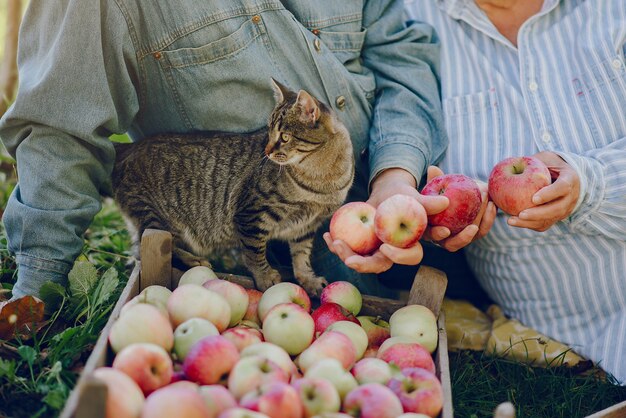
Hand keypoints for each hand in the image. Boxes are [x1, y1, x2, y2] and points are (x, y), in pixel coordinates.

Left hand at [323, 168, 447, 273]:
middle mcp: (392, 254)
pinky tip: (326, 235)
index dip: (400, 256)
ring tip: (335, 242)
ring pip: (360, 260)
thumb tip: (446, 201)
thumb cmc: (405, 195)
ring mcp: (374, 251)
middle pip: (380, 266)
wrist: (388, 192)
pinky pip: (348, 249)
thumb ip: (428, 202)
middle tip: (350, 261)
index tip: (385, 247)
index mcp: (410, 246)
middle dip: (364, 265)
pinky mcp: (361, 246)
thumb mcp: (416, 197)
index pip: (410, 257)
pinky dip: (336, 244)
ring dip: (346, 254)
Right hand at [422, 167, 496, 251]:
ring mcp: (460, 236)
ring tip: (486, 203)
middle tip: (473, 228)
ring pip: (471, 237)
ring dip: (480, 222)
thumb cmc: (439, 190)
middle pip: (453, 244)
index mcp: (429, 227)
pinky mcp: (474, 232)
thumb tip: (433, 168)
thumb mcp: (435, 184)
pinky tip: (492, 205)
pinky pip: (483, 229)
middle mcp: (444, 237)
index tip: (446, 230)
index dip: (438, 235)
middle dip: (464, 238)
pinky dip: (488, 218)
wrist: (455, 194)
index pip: (431, 236)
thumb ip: (434, 179)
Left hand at [508, 151, 579, 231]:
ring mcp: (565, 208)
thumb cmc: (550, 164)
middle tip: (521, 214)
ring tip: (511, 220)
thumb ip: (533, 161)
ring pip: (550, 219)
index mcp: (570, 178)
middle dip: (538, 214)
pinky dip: (529, 225)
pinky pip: (544, 224)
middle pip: (558, 209)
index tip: (533, 199)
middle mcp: (571, 196)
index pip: (563, 188)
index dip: (549, 194)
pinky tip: (514, 222)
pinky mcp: (556, 217)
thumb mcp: (544, 158)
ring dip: (530, 222)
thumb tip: (511, 162)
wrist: (563, 176)